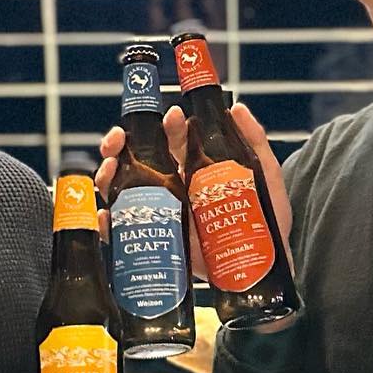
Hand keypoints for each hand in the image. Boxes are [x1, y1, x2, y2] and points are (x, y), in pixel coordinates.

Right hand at [98, 101, 291, 265]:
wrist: (263, 264)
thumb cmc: (266, 219)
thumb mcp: (264, 176)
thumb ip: (255, 141)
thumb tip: (237, 107)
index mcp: (196, 167)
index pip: (170, 139)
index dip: (163, 124)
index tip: (169, 115)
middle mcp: (174, 186)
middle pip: (135, 159)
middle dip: (119, 144)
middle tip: (118, 139)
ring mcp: (163, 212)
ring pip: (123, 188)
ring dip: (107, 175)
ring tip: (108, 170)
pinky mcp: (158, 240)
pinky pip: (124, 230)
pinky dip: (108, 222)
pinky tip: (106, 216)